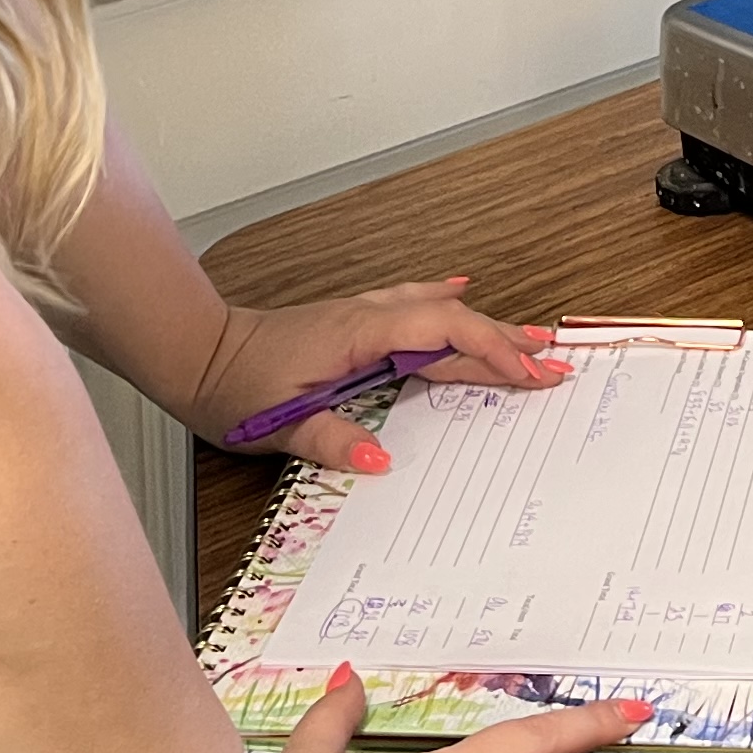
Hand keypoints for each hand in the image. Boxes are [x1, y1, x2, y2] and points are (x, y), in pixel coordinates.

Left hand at [186, 280, 568, 472]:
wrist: (197, 353)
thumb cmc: (234, 389)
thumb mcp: (278, 425)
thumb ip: (332, 440)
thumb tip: (382, 461)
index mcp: (359, 336)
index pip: (441, 334)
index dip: (490, 350)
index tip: (531, 373)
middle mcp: (368, 317)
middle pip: (451, 319)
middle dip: (506, 340)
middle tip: (555, 362)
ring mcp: (361, 315)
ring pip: (437, 310)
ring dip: (484, 323)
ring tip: (529, 336)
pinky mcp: (353, 321)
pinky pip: (413, 303)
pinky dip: (444, 301)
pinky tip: (459, 291)